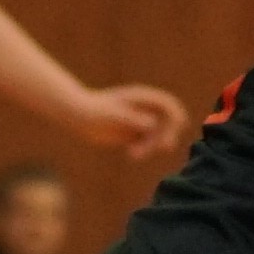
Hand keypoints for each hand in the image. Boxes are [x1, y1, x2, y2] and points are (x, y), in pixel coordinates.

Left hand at [75, 81, 189, 161]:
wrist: (77, 115)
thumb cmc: (94, 111)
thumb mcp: (114, 115)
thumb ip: (134, 119)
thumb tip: (152, 125)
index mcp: (142, 98)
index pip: (168, 105)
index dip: (176, 116)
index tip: (175, 129)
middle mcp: (144, 109)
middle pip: (167, 122)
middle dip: (167, 135)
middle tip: (163, 148)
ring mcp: (139, 121)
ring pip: (157, 136)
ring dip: (151, 147)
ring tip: (134, 155)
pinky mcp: (132, 134)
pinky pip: (147, 144)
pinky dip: (143, 150)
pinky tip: (130, 154)